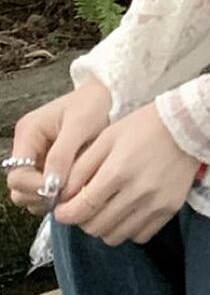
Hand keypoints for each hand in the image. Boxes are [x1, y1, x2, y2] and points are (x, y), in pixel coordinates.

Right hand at [6, 78, 111, 216]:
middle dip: (40, 196)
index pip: (17, 175)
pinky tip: (78, 189)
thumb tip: (49, 185)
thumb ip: (62, 154)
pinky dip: (58, 196)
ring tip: (74, 193)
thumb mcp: (80, 125)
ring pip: (31, 193)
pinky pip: (47, 190)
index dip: (35, 188)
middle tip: (68, 196)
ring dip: (49, 199)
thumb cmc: (93, 104)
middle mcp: (27, 148)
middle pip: (19, 188)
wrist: (107, 96)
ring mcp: (37, 158)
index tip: (61, 190)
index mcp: (28, 133)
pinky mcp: (51, 166)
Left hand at [52, 101, 200, 246]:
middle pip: (96, 227)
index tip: (62, 209)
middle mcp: (137, 193)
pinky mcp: (170, 210)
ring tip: (106, 209)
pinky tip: (127, 211)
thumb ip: (81, 167)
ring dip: (104, 227)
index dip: (65, 214)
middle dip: (82, 220)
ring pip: (116, 236)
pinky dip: (128, 229)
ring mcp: (156, 204)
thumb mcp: (106, 138)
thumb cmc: (143, 127)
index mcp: (117, 172)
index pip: (81, 210)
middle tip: (84, 206)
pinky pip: (140, 236)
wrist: (188, 126)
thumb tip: (63, 195)